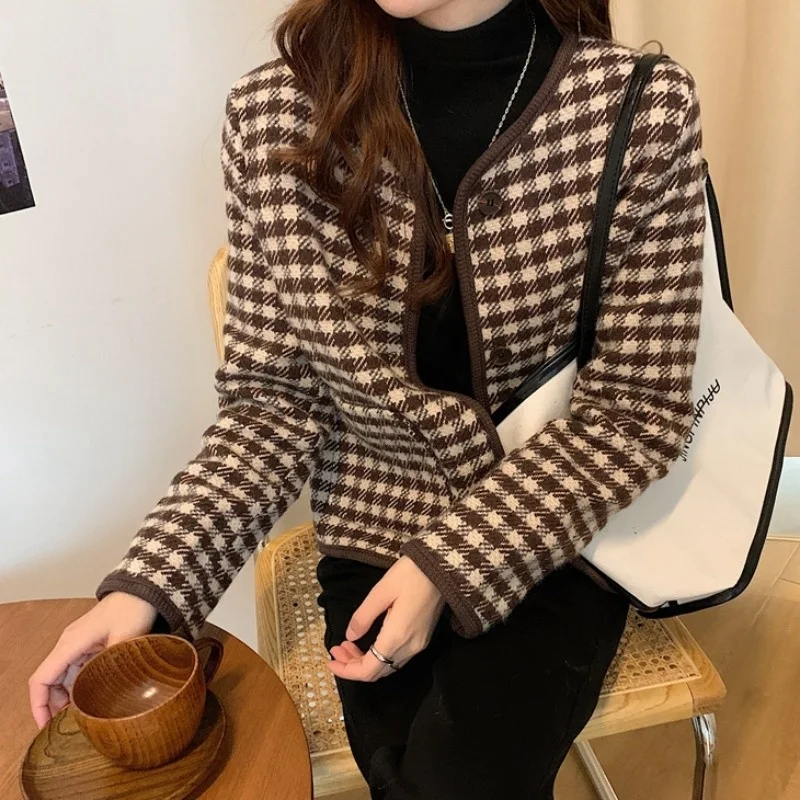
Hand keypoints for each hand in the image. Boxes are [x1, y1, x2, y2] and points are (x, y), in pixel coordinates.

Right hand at [28, 592, 157, 727]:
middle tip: (68, 726)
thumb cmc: (132, 608)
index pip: (41, 679)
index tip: (45, 727)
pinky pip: (77, 669)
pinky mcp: (91, 644)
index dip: (39, 706)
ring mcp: (79, 644)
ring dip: (68, 696)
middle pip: (50, 681)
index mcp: (71, 643)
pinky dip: (80, 685)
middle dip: (54, 705)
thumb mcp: (125, 639)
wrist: (143, 590)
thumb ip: (113, 665)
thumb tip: (108, 693)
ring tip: (81, 716)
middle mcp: (70, 644)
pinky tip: (92, 697)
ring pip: (64, 677)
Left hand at [327, 556, 443, 681]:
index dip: (346, 671)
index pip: (368, 670)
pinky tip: (368, 642)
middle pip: (377, 671)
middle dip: (353, 665)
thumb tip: (350, 636)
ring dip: (365, 661)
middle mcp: (409, 647)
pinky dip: (379, 656)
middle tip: (336, 649)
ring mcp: (419, 644)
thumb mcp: (380, 591)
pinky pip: (397, 658)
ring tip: (348, 644)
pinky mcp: (423, 638)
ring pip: (387, 666)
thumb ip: (363, 617)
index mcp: (396, 637)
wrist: (442, 567)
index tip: (330, 660)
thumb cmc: (410, 574)